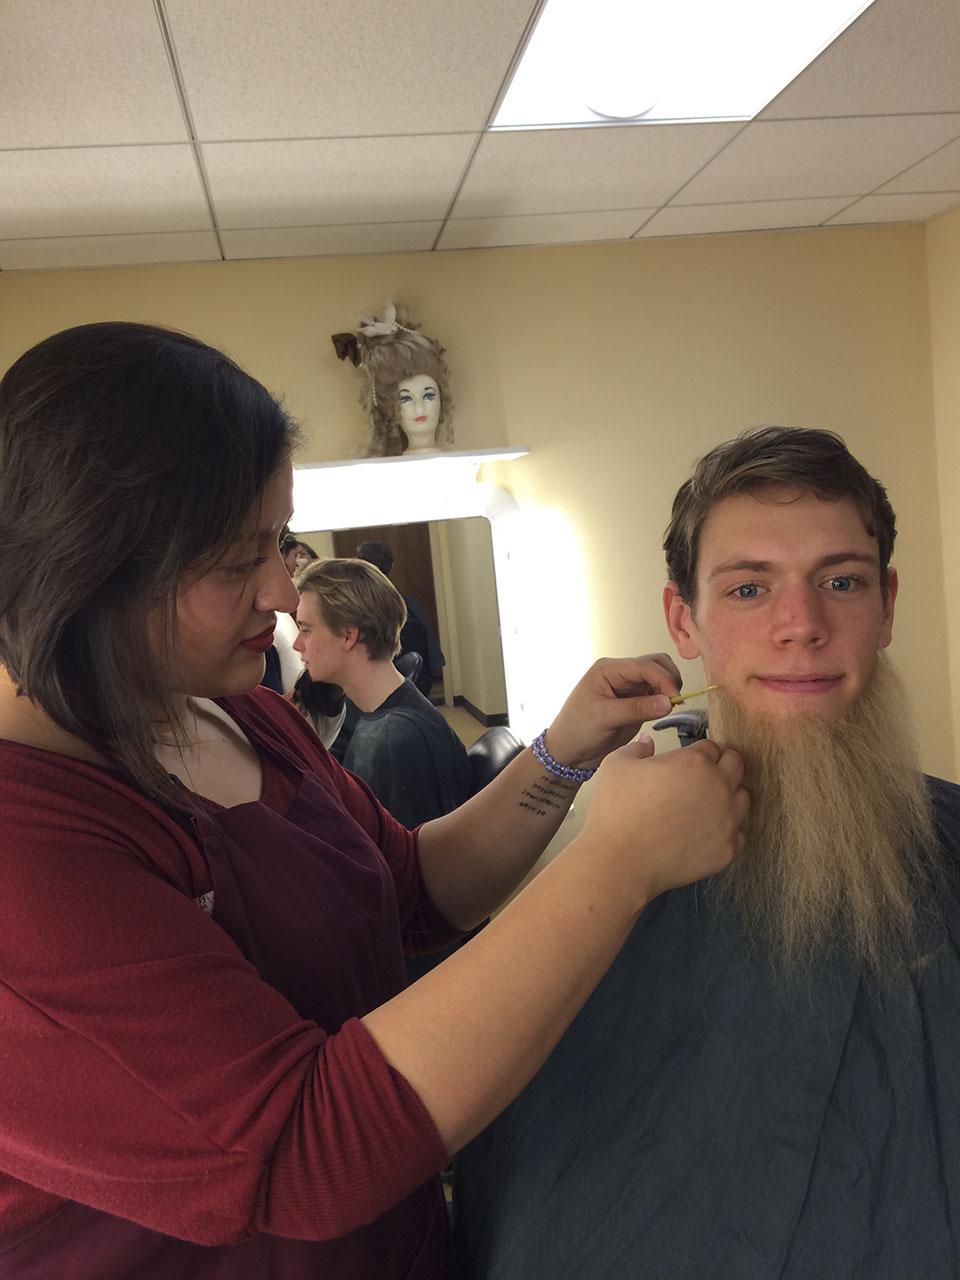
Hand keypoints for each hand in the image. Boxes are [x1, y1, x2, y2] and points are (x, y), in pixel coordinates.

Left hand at [544, 655, 681, 769]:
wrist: (568, 753)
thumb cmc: (576, 730)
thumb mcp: (604, 718)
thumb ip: (636, 708)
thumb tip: (668, 702)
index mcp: (608, 670)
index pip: (644, 665)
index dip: (663, 678)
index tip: (675, 697)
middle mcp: (620, 674)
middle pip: (656, 665)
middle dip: (669, 680)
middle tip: (675, 702)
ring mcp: (629, 688)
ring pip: (659, 679)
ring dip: (669, 690)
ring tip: (670, 708)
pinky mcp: (636, 704)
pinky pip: (657, 696)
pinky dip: (665, 701)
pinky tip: (665, 712)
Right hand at [575, 736, 747, 909]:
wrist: (620, 861)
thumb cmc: (615, 811)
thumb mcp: (616, 765)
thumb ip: (637, 748)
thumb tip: (647, 742)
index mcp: (695, 762)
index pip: (712, 746)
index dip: (699, 752)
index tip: (688, 762)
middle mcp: (719, 787)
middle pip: (736, 765)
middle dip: (721, 766)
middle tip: (701, 779)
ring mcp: (727, 820)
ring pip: (743, 799)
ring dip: (729, 797)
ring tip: (706, 806)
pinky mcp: (728, 849)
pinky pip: (740, 834)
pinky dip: (728, 831)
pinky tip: (707, 833)